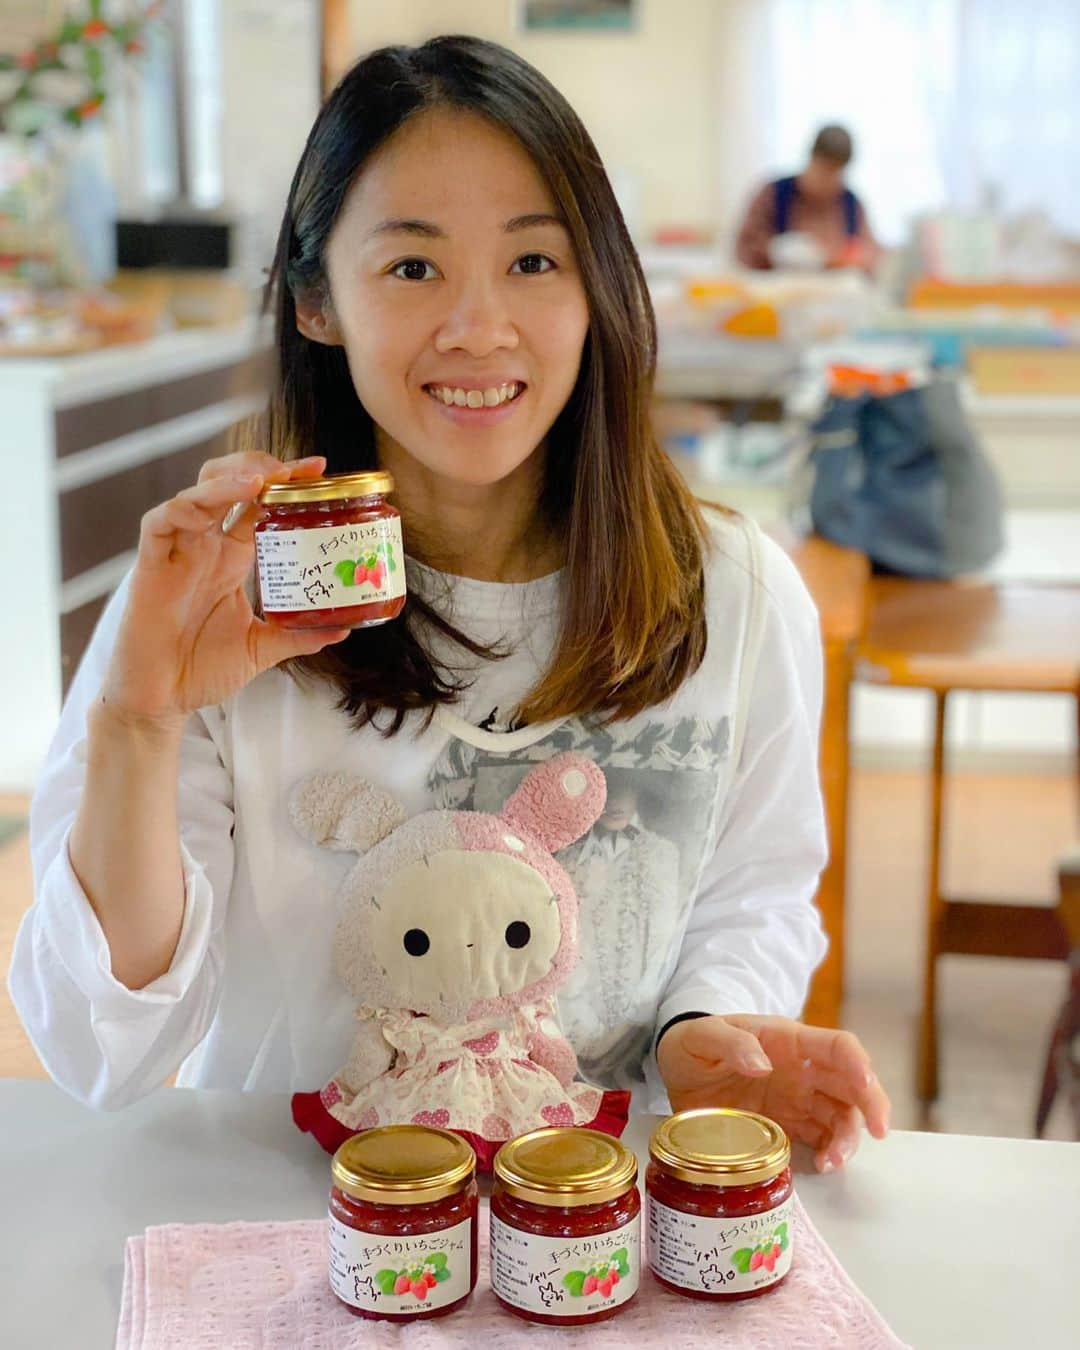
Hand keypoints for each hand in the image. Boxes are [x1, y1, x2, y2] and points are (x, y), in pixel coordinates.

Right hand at [101, 451, 349, 728]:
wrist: (162, 701)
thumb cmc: (201, 669)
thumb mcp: (262, 648)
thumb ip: (298, 635)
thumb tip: (343, 628)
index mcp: (230, 557)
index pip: (257, 504)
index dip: (283, 482)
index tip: (316, 468)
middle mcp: (204, 547)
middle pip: (225, 483)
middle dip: (256, 467)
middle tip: (290, 470)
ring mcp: (176, 553)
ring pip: (195, 495)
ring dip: (226, 481)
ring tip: (258, 482)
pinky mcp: (149, 567)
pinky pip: (159, 524)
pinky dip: (182, 509)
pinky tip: (207, 509)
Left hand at [656, 1014, 890, 1172]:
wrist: (679, 1069)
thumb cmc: (694, 1042)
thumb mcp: (701, 1036)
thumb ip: (729, 1043)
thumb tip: (763, 1063)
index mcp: (788, 1039)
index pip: (837, 1045)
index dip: (857, 1062)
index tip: (865, 1085)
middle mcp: (803, 1069)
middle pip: (853, 1084)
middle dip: (871, 1105)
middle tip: (877, 1133)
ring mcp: (799, 1098)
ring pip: (842, 1116)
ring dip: (847, 1138)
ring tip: (832, 1162)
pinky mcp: (789, 1125)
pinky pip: (821, 1139)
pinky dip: (830, 1152)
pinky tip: (823, 1165)